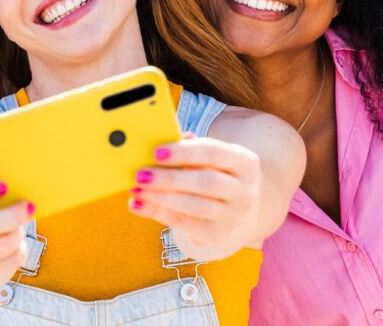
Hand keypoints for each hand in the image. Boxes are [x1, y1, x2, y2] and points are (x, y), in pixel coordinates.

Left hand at [128, 137, 262, 260]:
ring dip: (161, 198)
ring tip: (137, 190)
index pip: (213, 152)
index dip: (184, 152)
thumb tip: (157, 148)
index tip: (156, 152)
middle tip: (141, 174)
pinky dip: (159, 214)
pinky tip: (140, 204)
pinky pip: (186, 225)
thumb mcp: (209, 156)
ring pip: (195, 206)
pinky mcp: (218, 235)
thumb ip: (187, 148)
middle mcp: (244, 190)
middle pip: (205, 182)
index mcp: (244, 161)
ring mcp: (234, 216)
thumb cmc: (215, 170)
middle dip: (170, 179)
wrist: (238, 205)